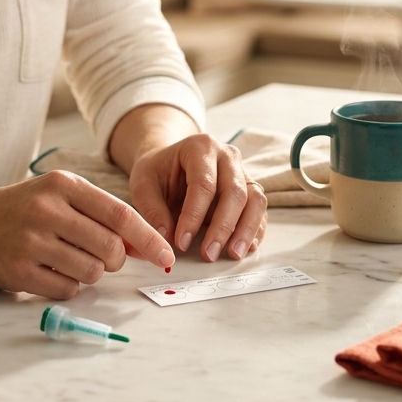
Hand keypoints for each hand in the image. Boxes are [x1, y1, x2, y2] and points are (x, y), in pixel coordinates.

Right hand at [0, 171, 174, 298]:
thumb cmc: (21, 209)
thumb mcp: (58, 195)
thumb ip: (100, 214)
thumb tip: (146, 245)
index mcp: (63, 185)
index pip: (120, 213)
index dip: (149, 238)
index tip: (167, 256)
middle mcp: (47, 210)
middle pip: (111, 248)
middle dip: (116, 261)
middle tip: (100, 257)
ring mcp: (31, 241)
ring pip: (92, 272)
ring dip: (90, 273)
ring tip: (68, 260)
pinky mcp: (19, 271)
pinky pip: (67, 289)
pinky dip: (67, 286)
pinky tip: (49, 271)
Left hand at [127, 134, 267, 262]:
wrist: (170, 163)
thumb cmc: (157, 172)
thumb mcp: (142, 185)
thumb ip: (152, 210)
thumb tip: (167, 238)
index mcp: (200, 147)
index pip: (203, 184)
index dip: (194, 216)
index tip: (181, 242)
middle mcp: (227, 156)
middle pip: (235, 192)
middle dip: (223, 227)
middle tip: (209, 254)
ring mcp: (242, 172)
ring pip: (255, 200)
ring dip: (246, 230)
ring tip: (233, 254)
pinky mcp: (250, 190)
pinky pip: (259, 210)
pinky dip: (255, 230)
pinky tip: (246, 248)